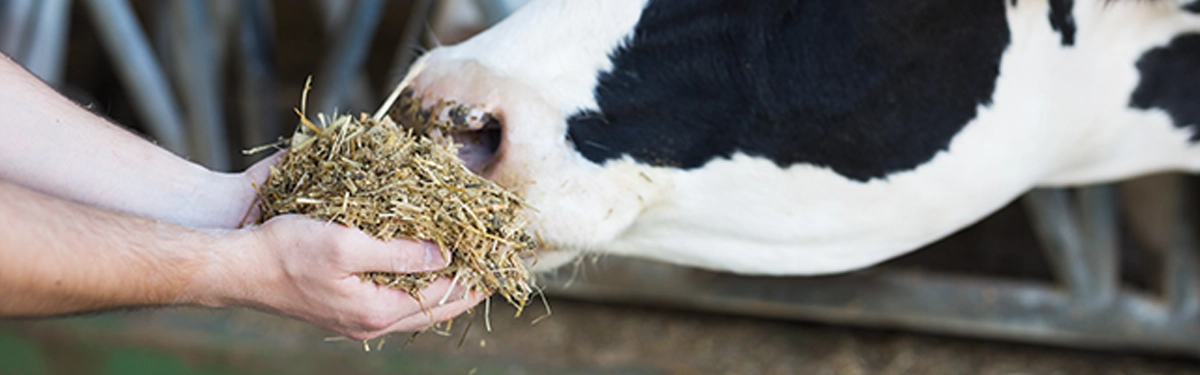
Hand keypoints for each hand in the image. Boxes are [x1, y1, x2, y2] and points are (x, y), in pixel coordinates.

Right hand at [196, 215, 486, 340]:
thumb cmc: (286, 250)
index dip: (475, 275)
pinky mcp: (344, 308)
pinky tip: (423, 270)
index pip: (443, 297)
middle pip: (436, 309)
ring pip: (416, 308)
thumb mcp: (348, 243)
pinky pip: (395, 302)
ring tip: (469, 267)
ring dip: (443, 288)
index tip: (501, 259)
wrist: (237, 267)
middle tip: (496, 267)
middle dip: (468, 288)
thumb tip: (446, 254)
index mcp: (377, 310)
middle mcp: (371, 322)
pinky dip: (417, 287)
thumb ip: (401, 252)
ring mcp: (357, 319)